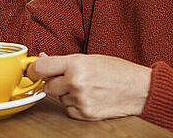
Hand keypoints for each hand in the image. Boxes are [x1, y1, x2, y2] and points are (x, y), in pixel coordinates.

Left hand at [27, 53, 151, 120]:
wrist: (140, 89)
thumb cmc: (118, 70)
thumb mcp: (91, 58)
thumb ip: (64, 60)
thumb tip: (42, 59)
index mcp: (76, 64)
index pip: (41, 68)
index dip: (33, 70)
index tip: (32, 71)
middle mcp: (76, 82)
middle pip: (48, 85)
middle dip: (54, 82)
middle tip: (69, 77)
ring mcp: (80, 100)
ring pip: (59, 98)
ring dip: (66, 93)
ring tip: (87, 86)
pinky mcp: (84, 114)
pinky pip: (68, 109)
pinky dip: (74, 104)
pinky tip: (89, 97)